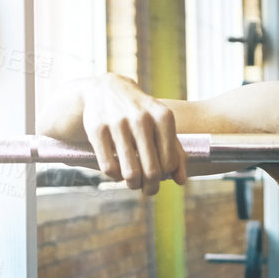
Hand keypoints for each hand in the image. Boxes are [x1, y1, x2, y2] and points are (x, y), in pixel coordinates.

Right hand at [81, 74, 186, 193]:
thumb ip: (176, 151)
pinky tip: (118, 172)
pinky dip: (115, 176)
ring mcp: (118, 123)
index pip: (169, 162)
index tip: (160, 173)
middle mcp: (141, 118)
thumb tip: (181, 181)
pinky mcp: (97, 129)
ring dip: (133, 184)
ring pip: (130, 172)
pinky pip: (109, 167)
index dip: (165, 174)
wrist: (108, 89)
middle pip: (152, 171)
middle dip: (151, 186)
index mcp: (163, 117)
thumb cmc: (141, 113)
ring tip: (133, 183)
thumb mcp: (162, 125)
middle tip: (148, 188)